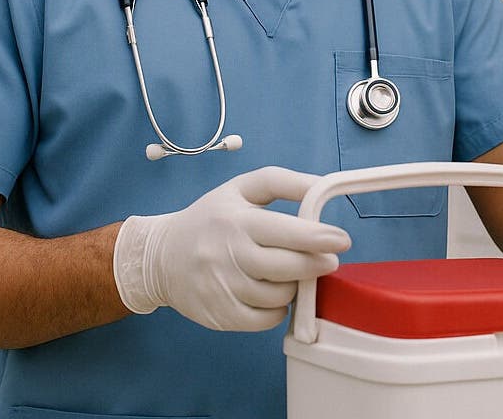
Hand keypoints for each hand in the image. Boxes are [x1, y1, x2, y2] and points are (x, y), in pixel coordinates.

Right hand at [112, 167, 350, 330]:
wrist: (160, 257)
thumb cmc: (211, 218)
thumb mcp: (241, 189)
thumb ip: (282, 182)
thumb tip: (321, 186)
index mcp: (236, 221)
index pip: (285, 231)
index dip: (318, 237)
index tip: (342, 240)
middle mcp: (228, 255)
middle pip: (287, 267)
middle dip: (316, 265)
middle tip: (328, 262)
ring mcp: (223, 288)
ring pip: (280, 295)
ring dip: (295, 286)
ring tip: (290, 273)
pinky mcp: (221, 315)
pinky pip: (266, 319)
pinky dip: (278, 308)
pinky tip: (273, 293)